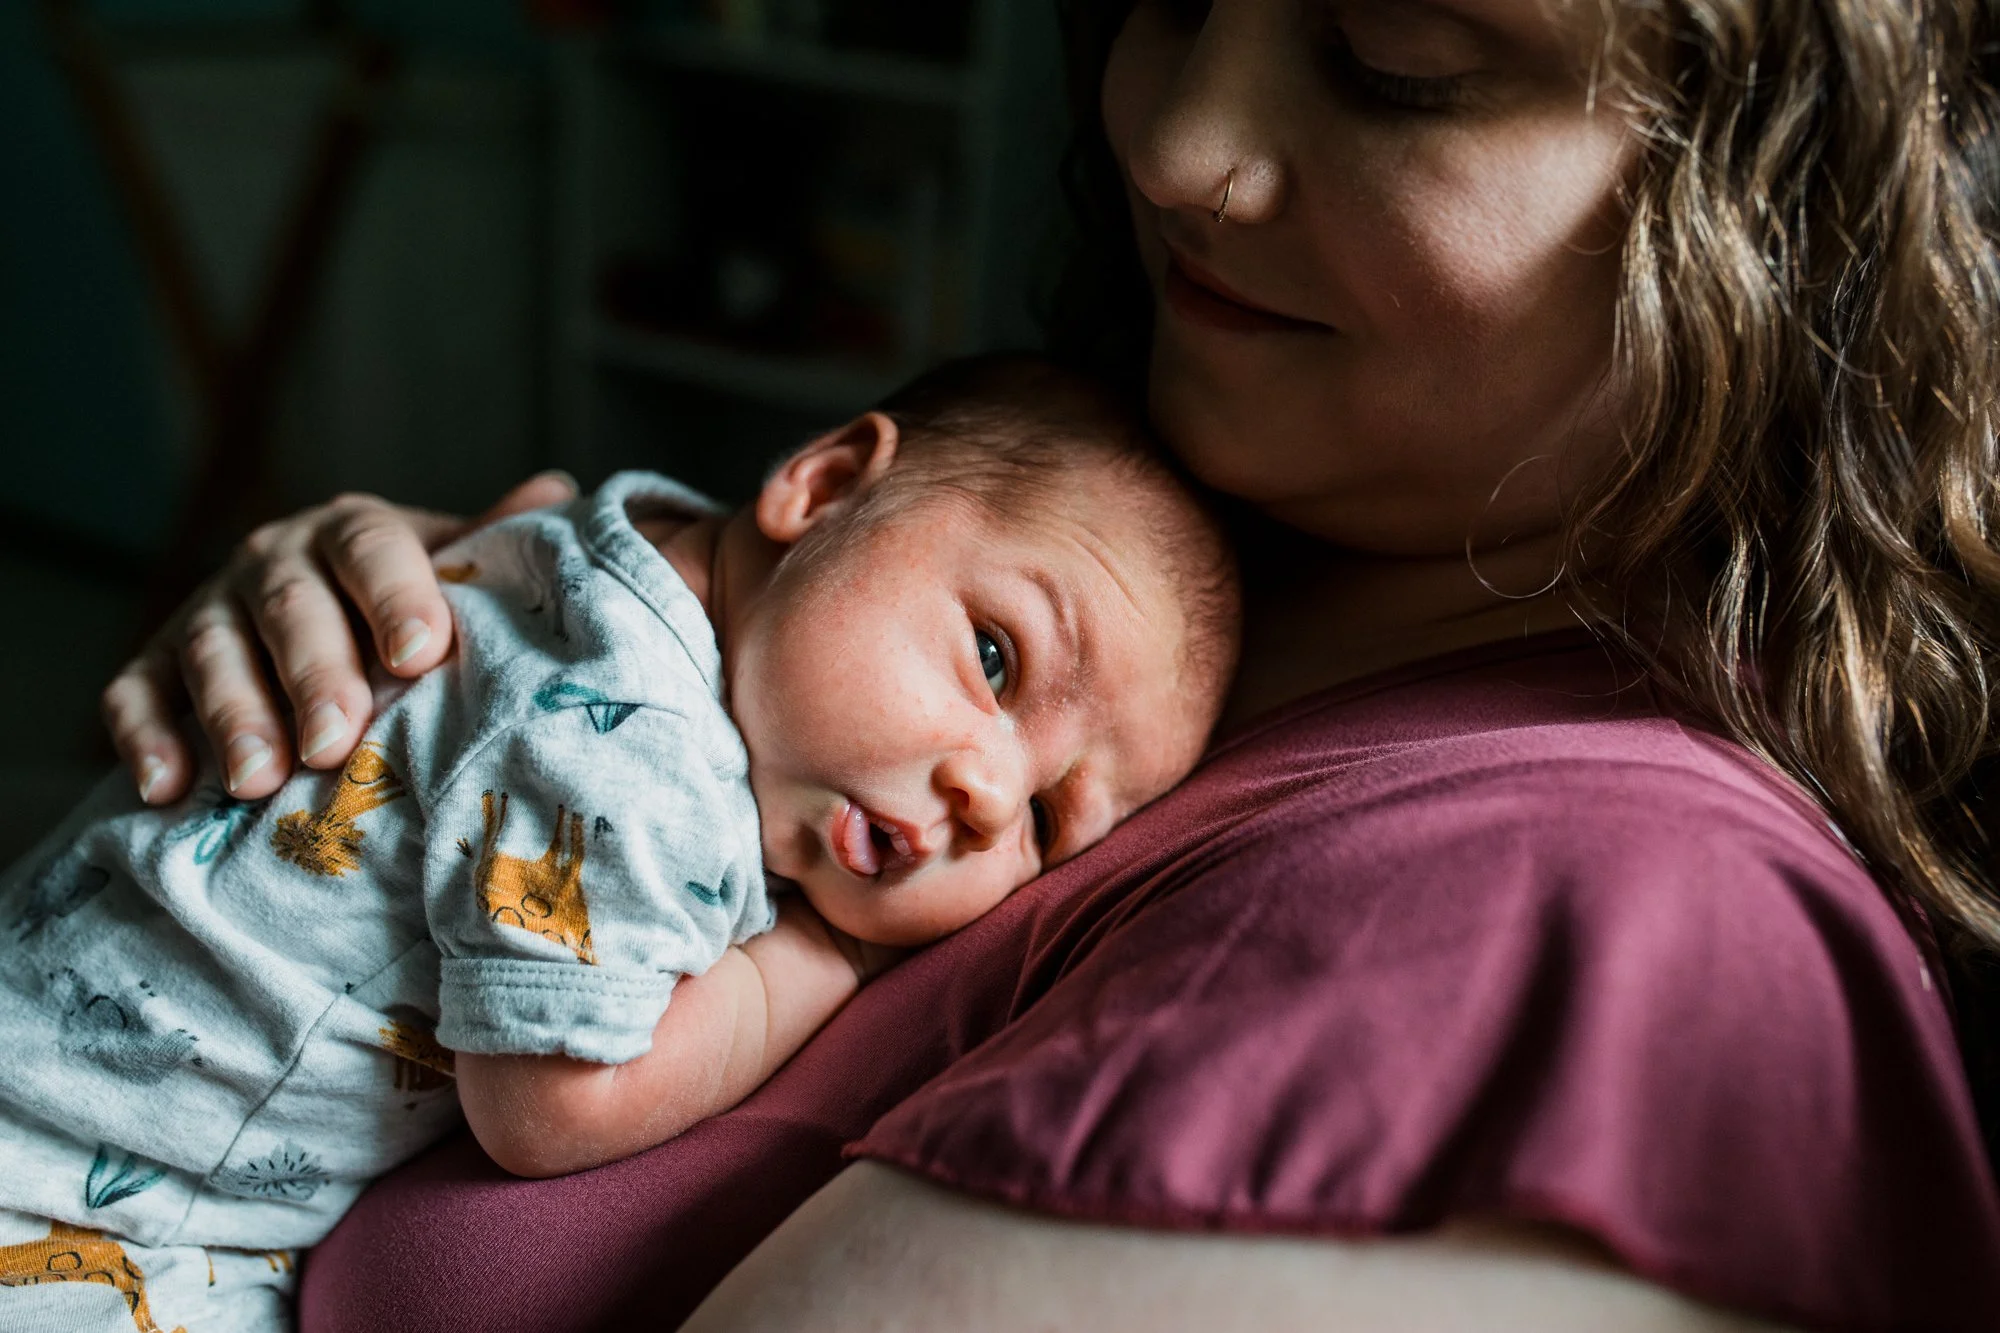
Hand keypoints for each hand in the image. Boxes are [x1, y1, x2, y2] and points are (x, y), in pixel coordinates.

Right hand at [103, 472, 578, 805]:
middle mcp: (274, 561)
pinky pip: (135, 695)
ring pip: (212, 653)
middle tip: (335, 743)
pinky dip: (146, 737)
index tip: (422, 654)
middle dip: (312, 675)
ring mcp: (209, 612)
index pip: (373, 550)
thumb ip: (492, 544)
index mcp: (354, 534)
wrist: (327, 629)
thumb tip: (558, 491)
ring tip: (259, 780)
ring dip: (232, 715)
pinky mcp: (154, 665)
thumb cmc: (408, 613)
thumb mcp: (451, 573)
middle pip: (290, 607)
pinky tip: (165, 786)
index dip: (396, 596)